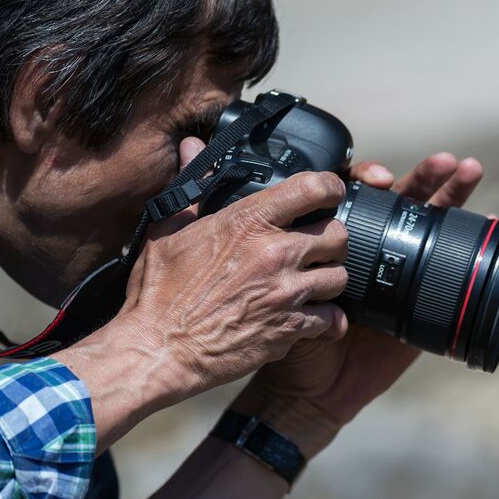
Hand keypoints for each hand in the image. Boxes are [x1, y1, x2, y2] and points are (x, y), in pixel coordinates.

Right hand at [56, 138, 351, 449]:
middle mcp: (274, 253)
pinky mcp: (290, 328)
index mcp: (247, 222)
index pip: (312, 187)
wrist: (157, 351)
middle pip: (338, 234)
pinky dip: (328, 322)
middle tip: (318, 248)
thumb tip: (191, 147)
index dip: (330, 188)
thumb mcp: (167, 232)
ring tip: (314, 284)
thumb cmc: (158, 293)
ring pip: (340, 277)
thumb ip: (192, 188)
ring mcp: (285, 292)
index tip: (330, 194)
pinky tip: (315, 320)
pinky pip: (333, 319)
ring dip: (330, 280)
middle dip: (331, 240)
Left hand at [235, 152, 484, 456]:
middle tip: (441, 161)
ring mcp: (392, 276)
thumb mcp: (229, 259)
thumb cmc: (255, 326)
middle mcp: (366, 250)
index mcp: (326, 235)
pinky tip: (485, 226)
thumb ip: (212, 202)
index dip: (367, 175)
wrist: (287, 392)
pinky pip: (441, 277)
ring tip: (467, 173)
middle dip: (424, 177)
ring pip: (426, 227)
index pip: (354, 192)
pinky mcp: (411, 307)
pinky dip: (466, 250)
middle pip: (400, 201)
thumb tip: (191, 146)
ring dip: (451, 197)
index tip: (368, 173)